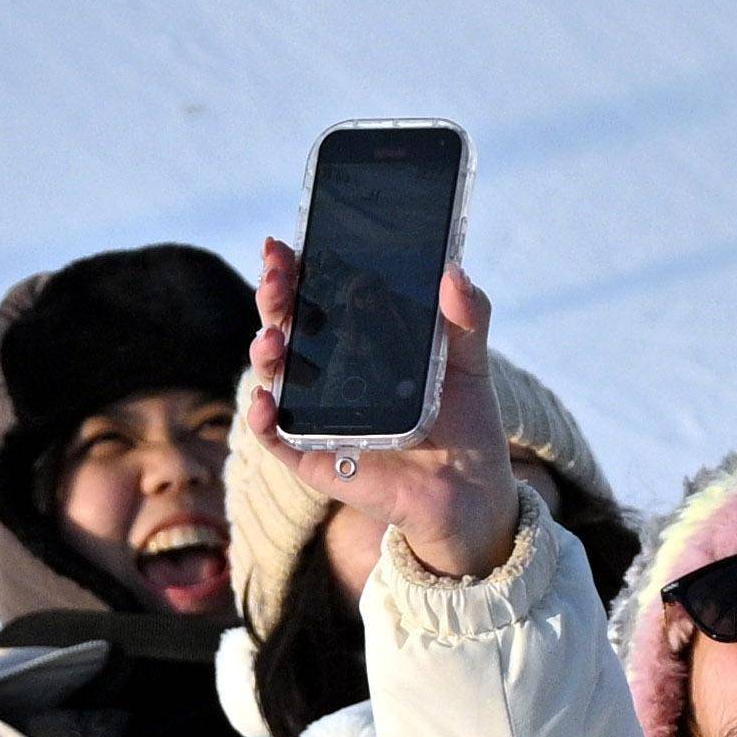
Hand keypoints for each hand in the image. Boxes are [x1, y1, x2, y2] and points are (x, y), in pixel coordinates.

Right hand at [236, 243, 517, 585]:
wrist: (472, 490)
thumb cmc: (464, 420)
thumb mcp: (470, 361)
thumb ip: (468, 316)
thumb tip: (454, 272)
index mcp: (357, 339)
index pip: (316, 295)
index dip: (295, 270)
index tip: (285, 246)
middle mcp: (328, 372)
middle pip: (287, 326)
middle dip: (273, 298)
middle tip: (275, 278)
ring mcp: (316, 415)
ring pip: (274, 377)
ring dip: (264, 354)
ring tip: (273, 338)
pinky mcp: (314, 458)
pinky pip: (276, 438)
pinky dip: (263, 419)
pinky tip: (266, 400)